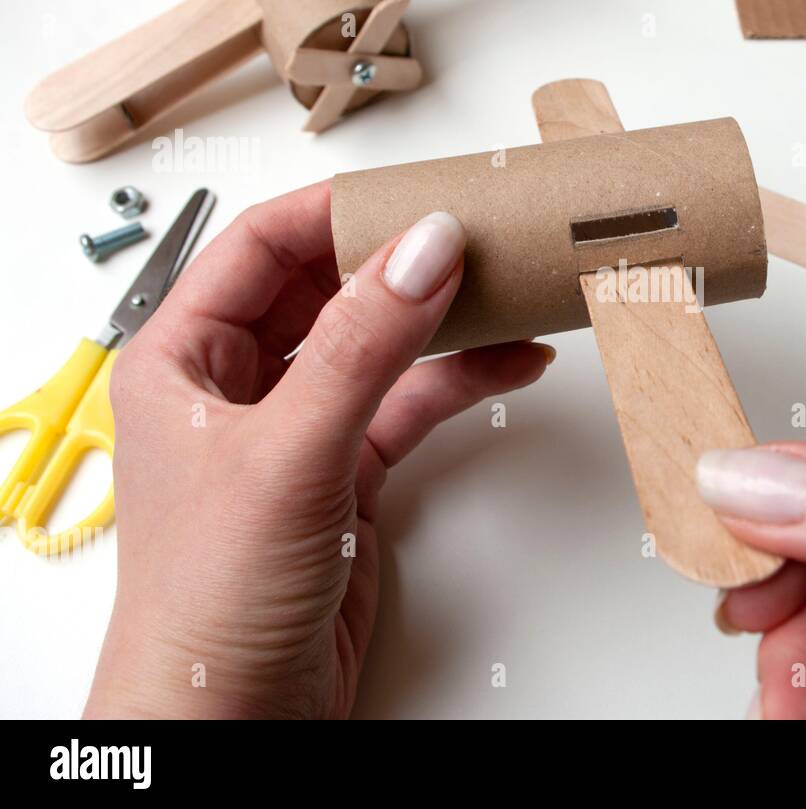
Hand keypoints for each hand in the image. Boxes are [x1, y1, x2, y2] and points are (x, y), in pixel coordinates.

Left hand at [84, 182, 551, 718]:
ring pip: (379, 345)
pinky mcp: (347, 474)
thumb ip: (361, 345)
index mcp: (182, 358)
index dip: (340, 213)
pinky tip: (510, 362)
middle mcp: (238, 385)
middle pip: (329, 288)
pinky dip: (462, 380)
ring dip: (445, 319)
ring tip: (511, 288)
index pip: (262, 246)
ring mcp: (298, 429)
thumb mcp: (287, 452)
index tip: (419, 197)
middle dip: (403, 261)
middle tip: (478, 232)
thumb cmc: (206, 602)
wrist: (235, 722)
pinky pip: (410, 403)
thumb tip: (422, 249)